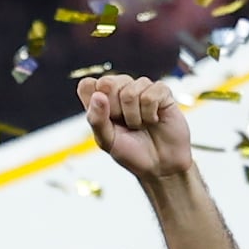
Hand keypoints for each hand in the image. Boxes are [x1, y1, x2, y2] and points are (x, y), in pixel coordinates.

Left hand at [76, 68, 195, 183]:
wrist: (161, 166)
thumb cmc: (133, 153)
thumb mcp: (107, 141)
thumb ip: (97, 119)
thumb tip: (98, 95)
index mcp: (102, 101)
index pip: (87, 85)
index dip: (93, 100)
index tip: (105, 119)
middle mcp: (120, 90)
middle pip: (106, 82)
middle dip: (114, 109)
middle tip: (124, 124)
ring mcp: (141, 88)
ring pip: (129, 91)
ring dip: (134, 116)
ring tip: (139, 125)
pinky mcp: (161, 91)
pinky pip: (150, 94)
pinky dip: (150, 114)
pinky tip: (153, 120)